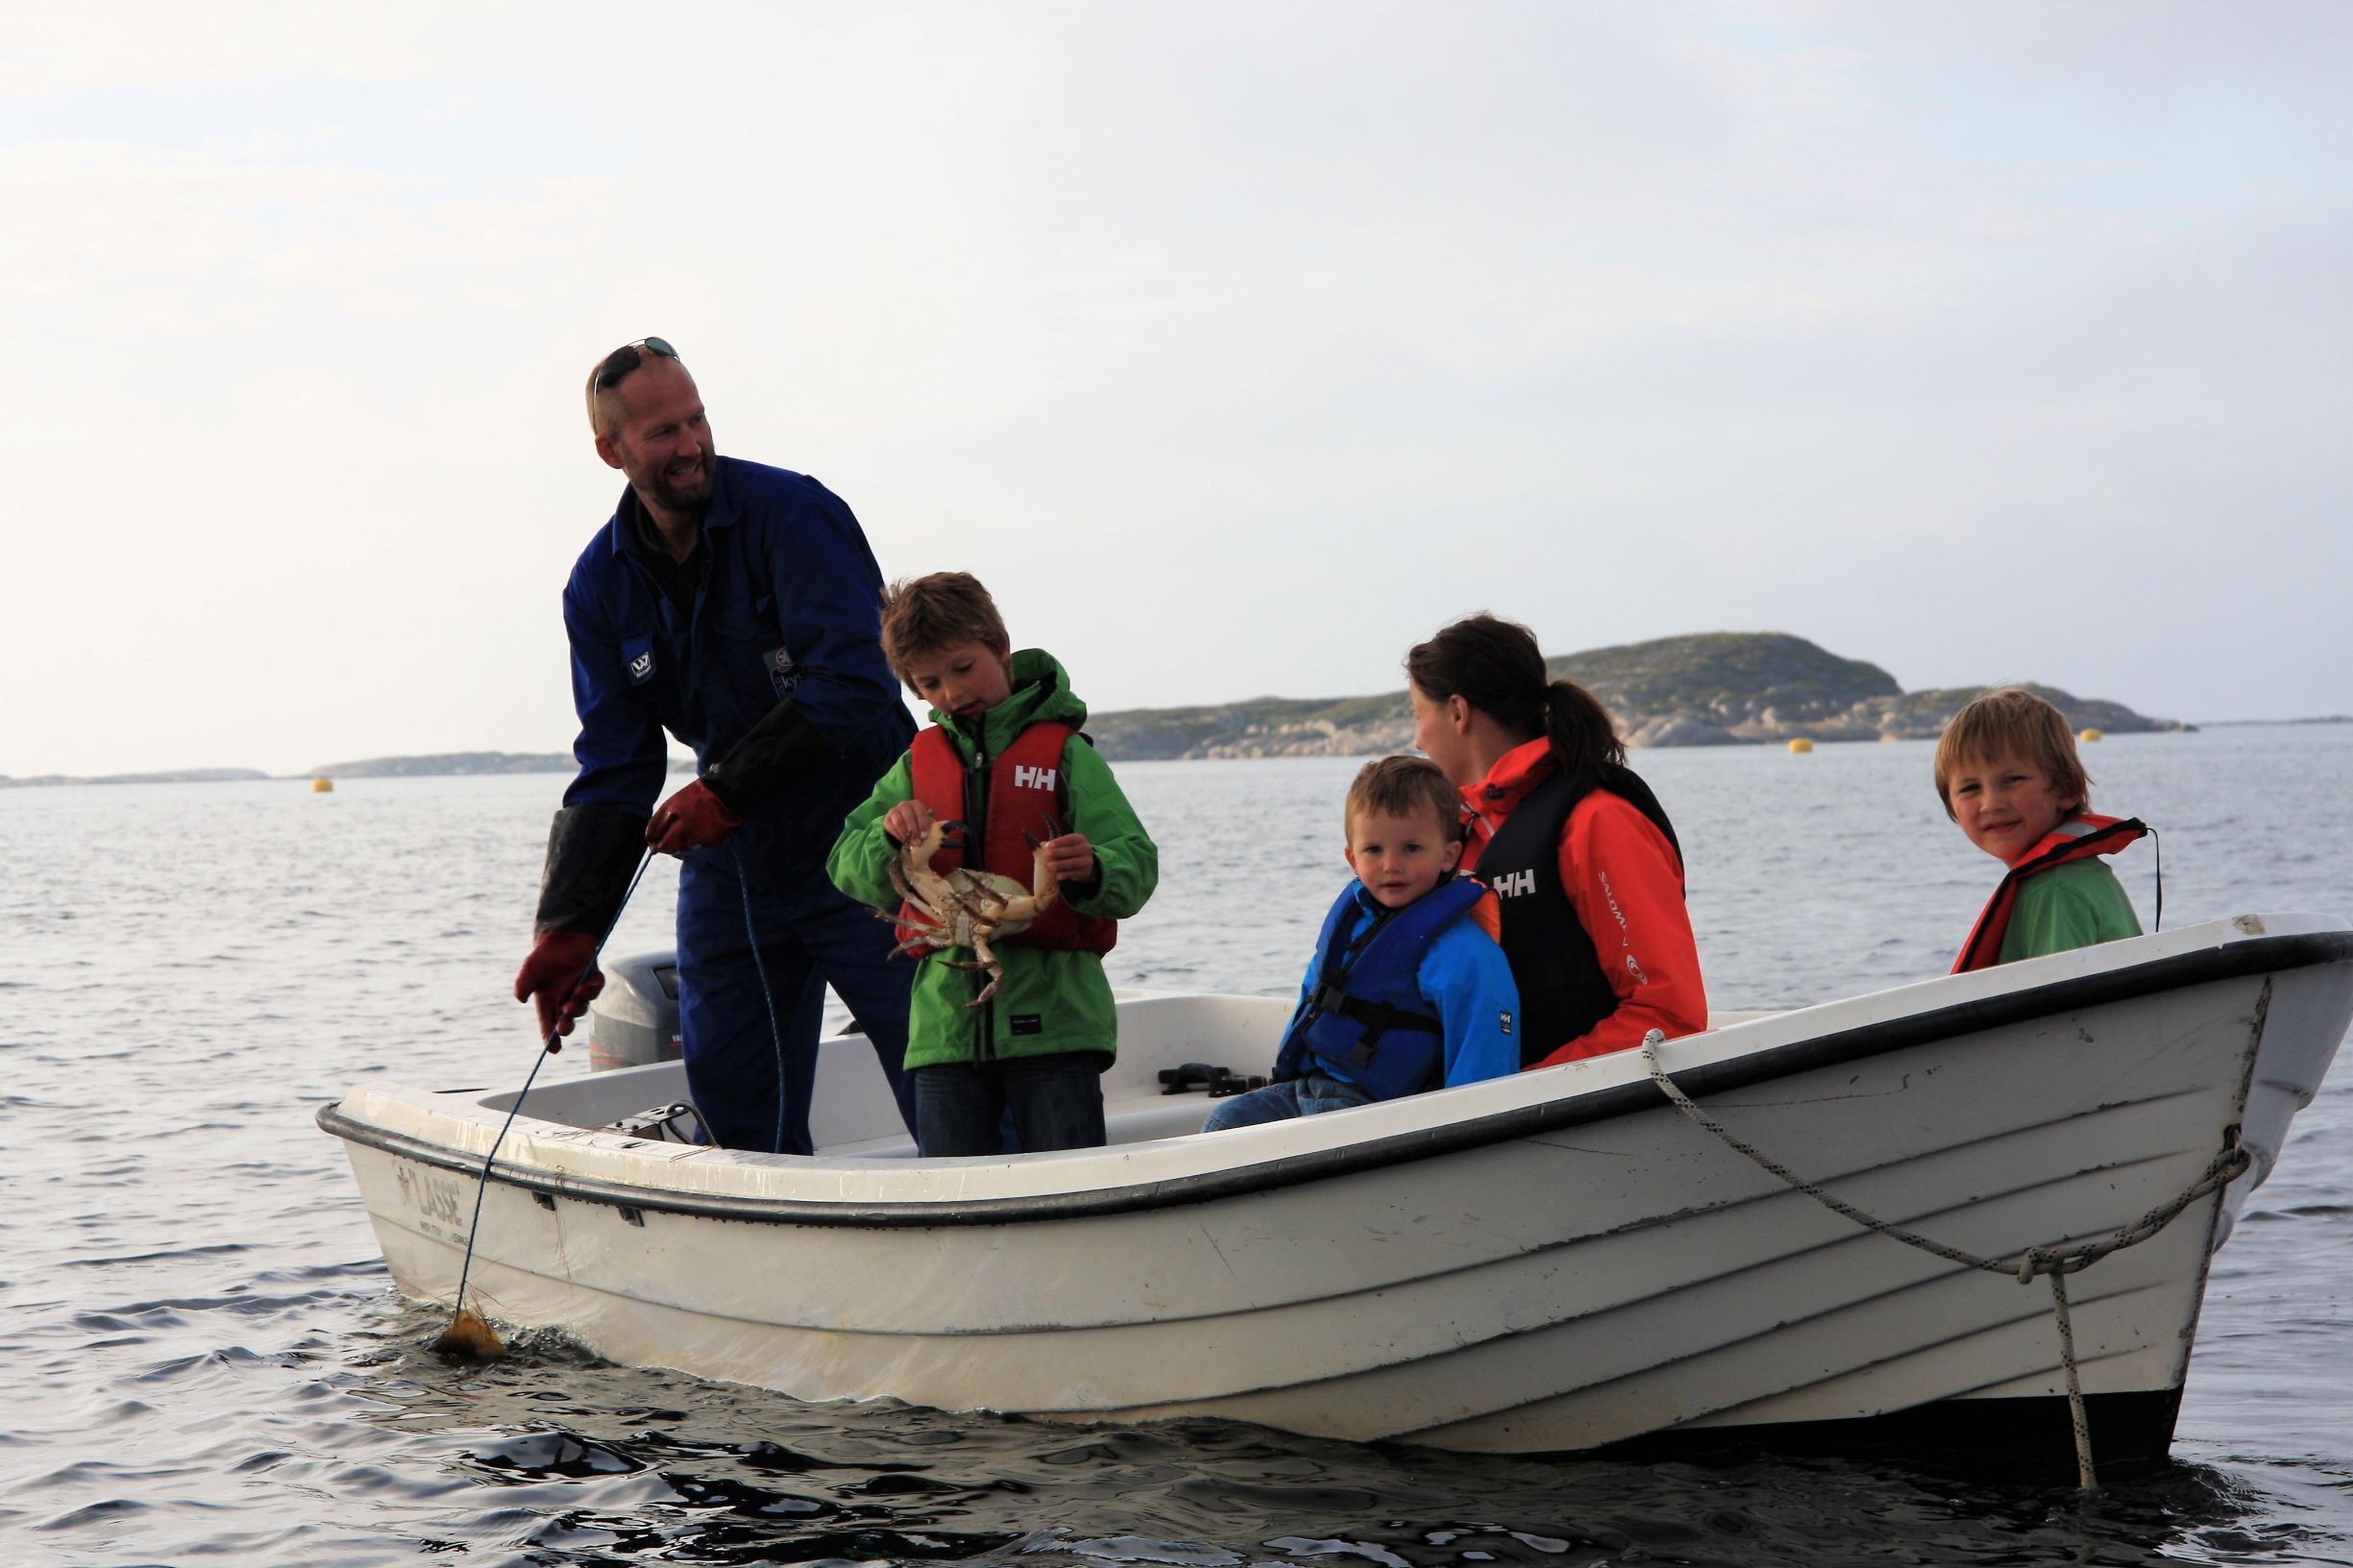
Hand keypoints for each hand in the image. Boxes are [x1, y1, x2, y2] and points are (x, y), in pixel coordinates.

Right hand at [514, 929, 603, 1048]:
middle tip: (563, 1029)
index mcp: (548, 1001)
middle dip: (565, 1026)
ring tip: (570, 1005)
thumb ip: (523, 984)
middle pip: (567, 1019)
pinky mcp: (593, 977)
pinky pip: (596, 988)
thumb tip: (520, 999)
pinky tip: (581, 988)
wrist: (560, 936)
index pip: (549, 1023)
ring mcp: (580, 989)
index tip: (553, 1050)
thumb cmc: (543, 956)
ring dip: (576, 1008)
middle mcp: (565, 999)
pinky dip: (590, 990)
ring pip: (582, 1005)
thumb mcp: (529, 971)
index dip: (550, 1038)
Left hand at [646, 779, 740, 855]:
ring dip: (684, 839)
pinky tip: (702, 824)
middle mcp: (693, 840)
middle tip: (675, 825)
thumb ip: (657, 824)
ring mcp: (705, 842)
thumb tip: (649, 839)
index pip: (663, 847)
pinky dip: (698, 836)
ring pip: (687, 846)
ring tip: (690, 821)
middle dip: (671, 840)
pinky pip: (701, 843)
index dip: (657, 844)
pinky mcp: (715, 842)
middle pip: (675, 849)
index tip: (655, 839)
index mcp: (680, 830)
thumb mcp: (670, 805)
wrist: (723, 793)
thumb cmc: (693, 797)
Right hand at [883, 799, 936, 846]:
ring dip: (905, 834)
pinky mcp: (887, 819)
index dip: (923, 824)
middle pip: (909, 816)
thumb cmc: (919, 825)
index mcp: (917, 804)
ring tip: (910, 843)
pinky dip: (898, 836)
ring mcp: (894, 811)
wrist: (904, 827)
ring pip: (899, 822)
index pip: (920, 812)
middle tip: (918, 843)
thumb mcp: (927, 824)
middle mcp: (905, 805)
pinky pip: (891, 827)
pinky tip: (903, 841)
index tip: (925, 836)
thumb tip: (947, 833)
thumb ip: (935, 828)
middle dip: (914, 831)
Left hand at [1038, 831, 1095, 885]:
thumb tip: (1042, 845)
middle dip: (1058, 853)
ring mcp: (1087, 860)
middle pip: (1071, 850)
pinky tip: (1057, 876)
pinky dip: (1065, 875)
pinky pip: (1074, 873)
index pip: (1070, 839)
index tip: (1049, 845)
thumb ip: (1054, 845)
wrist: (1085, 864)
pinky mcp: (1085, 871)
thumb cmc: (1071, 852)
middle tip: (1046, 855)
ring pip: (1073, 862)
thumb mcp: (1065, 846)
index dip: (1060, 842)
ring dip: (1060, 864)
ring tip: (1049, 866)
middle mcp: (1085, 848)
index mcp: (1079, 839)